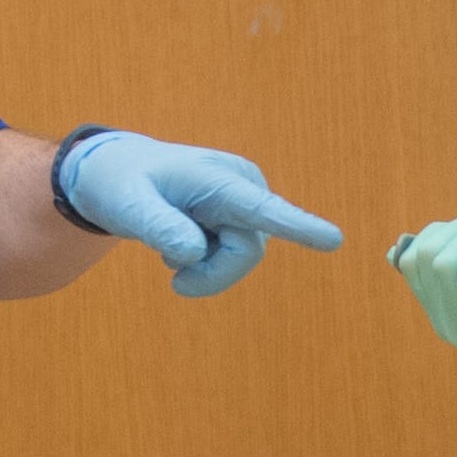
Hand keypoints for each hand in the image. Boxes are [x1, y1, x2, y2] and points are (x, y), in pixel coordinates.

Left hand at [55, 132, 342, 296]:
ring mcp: (246, 202)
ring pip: (242, 259)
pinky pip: (236, 257)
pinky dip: (206, 263)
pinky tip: (184, 243)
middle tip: (173, 282)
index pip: (261, 208)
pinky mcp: (244, 216)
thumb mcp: (128, 206)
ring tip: (171, 249)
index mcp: (218, 178)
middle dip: (211, 276)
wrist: (122, 174)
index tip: (334, 240)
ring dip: (205, 269)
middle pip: (247, 252)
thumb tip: (192, 253)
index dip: (299, 227)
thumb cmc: (122, 185)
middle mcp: (243, 187)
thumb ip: (158, 227)